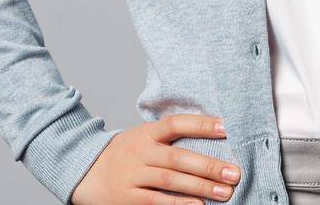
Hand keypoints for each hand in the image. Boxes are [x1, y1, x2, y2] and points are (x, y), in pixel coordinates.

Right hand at [71, 113, 240, 204]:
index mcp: (146, 133)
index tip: (226, 127)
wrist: (85, 172)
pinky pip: (157, 201)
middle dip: (209, 166)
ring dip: (200, 187)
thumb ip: (168, 138)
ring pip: (170, 180)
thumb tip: (212, 135)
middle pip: (178, 157)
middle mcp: (140, 152)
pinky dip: (179, 204)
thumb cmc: (124, 155)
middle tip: (234, 173)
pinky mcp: (128, 197)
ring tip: (225, 192)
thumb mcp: (142, 137)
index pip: (175, 123)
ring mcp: (133, 175)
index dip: (201, 124)